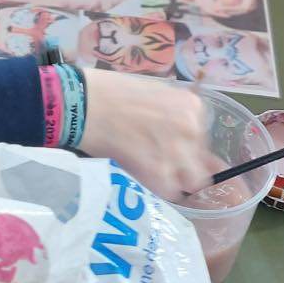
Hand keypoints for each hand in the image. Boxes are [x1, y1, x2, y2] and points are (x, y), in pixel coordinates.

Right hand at [80, 72, 215, 199]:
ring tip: (150, 171)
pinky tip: (140, 174)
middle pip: (200, 163)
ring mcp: (177, 152)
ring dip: (174, 179)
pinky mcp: (158, 172)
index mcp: (191, 107)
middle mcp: (191, 129)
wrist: (83, 102)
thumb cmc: (110, 91)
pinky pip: (169, 191)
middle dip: (184, 166)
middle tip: (161, 162)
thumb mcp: (151, 93)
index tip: (167, 147)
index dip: (184, 146)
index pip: (201, 139)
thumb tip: (180, 135)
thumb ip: (172, 114)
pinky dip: (157, 187)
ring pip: (190, 182)